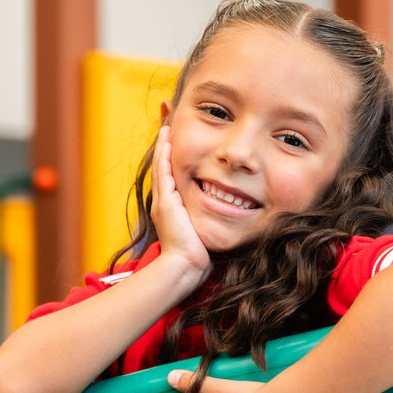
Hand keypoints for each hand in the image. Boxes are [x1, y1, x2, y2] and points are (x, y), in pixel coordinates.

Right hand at [150, 125, 210, 283]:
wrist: (186, 266)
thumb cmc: (198, 253)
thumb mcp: (204, 229)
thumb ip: (211, 217)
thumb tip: (230, 210)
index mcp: (172, 207)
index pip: (172, 175)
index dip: (173, 157)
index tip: (177, 140)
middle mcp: (164, 201)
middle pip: (163, 166)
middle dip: (166, 146)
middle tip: (168, 125)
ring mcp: (162, 201)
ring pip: (161, 166)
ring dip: (163, 145)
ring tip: (166, 126)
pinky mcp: (164, 202)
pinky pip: (163, 172)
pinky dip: (164, 155)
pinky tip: (167, 140)